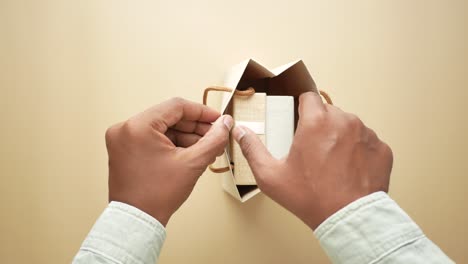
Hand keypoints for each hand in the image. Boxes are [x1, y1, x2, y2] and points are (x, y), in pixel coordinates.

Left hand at [105, 98, 232, 225]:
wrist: (137, 221)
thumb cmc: (157, 195)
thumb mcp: (192, 163)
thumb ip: (213, 140)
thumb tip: (225, 124)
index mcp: (138, 126)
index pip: (176, 107)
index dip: (201, 112)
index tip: (217, 119)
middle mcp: (125, 129)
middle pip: (169, 117)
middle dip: (195, 127)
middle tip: (215, 136)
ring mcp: (122, 140)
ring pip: (162, 129)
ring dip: (186, 137)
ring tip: (207, 148)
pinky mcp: (124, 150)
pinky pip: (153, 139)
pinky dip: (172, 144)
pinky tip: (191, 153)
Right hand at [232, 92, 392, 229]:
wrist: (348, 219)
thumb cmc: (310, 198)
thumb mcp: (270, 176)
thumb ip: (252, 149)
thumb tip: (240, 132)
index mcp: (316, 122)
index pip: (309, 97)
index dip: (302, 107)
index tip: (300, 120)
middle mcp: (344, 121)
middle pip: (329, 112)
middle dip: (320, 125)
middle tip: (313, 150)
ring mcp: (366, 134)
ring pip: (349, 126)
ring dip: (340, 137)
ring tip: (332, 163)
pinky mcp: (381, 149)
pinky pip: (367, 142)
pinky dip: (358, 151)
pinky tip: (349, 170)